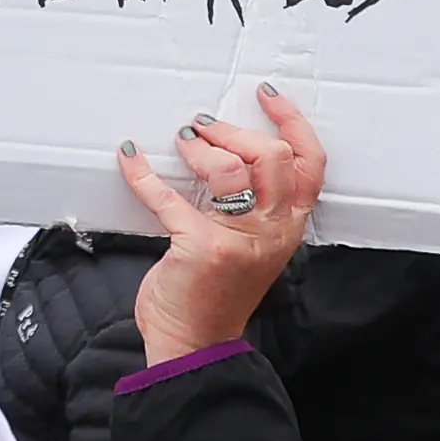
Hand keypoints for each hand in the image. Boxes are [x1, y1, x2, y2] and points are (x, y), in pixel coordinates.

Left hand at [117, 86, 325, 366]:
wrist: (195, 345)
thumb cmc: (218, 293)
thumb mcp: (255, 246)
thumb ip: (254, 207)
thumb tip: (224, 152)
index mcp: (289, 227)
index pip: (309, 165)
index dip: (292, 123)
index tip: (267, 95)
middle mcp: (272, 230)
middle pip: (272, 157)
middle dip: (235, 132)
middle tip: (205, 128)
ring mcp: (239, 239)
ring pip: (231, 169)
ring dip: (201, 148)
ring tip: (183, 143)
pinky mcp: (200, 247)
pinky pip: (168, 196)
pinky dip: (143, 172)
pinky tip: (130, 157)